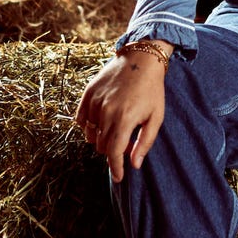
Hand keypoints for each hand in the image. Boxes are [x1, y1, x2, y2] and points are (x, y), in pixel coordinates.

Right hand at [74, 51, 169, 182]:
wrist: (140, 59)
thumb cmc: (152, 90)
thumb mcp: (155, 117)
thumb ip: (145, 143)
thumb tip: (134, 165)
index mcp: (124, 119)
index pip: (113, 153)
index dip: (116, 168)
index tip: (119, 178)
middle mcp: (106, 111)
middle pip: (102, 146)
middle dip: (113, 149)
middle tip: (126, 138)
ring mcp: (94, 103)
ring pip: (91, 135)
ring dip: (101, 137)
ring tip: (116, 126)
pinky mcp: (87, 94)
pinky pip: (81, 121)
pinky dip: (90, 125)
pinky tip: (103, 118)